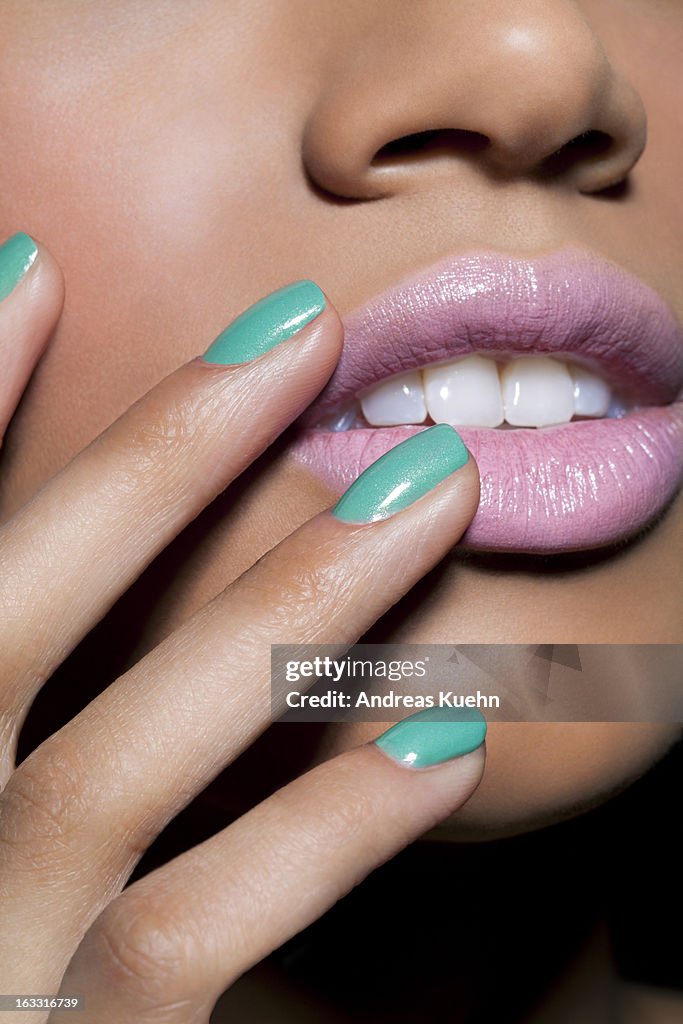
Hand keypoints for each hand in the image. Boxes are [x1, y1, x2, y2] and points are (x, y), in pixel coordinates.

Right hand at [0, 234, 482, 1023]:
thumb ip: (3, 612)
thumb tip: (20, 450)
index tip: (40, 268)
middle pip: (17, 609)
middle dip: (157, 460)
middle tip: (304, 335)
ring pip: (124, 760)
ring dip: (290, 610)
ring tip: (436, 490)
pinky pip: (196, 931)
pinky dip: (326, 834)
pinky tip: (445, 746)